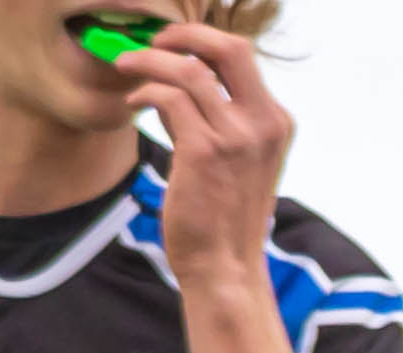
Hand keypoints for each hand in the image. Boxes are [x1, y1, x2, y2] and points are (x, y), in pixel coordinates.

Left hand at [123, 26, 291, 292]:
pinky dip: (145, 91)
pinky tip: (133, 102)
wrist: (224, 268)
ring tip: (127, 66)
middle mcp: (263, 124)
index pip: (241, 58)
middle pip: (229, 47)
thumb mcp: (233, 160)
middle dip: (185, 34)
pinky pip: (169, 98)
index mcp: (275, 122)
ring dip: (151, 61)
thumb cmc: (222, 219)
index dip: (202, 42)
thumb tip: (175, 84)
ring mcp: (236, 137)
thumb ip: (213, 118)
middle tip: (154, 41)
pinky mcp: (205, 152)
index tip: (174, 46)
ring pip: (190, 69)